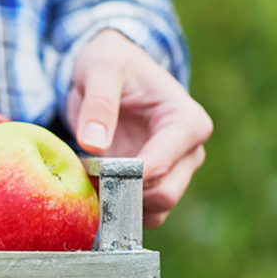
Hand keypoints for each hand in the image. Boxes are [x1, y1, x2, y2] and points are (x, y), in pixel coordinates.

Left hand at [67, 29, 212, 227]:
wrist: (111, 72)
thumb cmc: (112, 63)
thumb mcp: (101, 68)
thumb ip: (99, 103)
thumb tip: (94, 145)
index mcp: (187, 122)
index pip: (161, 165)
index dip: (125, 174)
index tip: (93, 167)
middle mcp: (190, 152)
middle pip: (164, 195)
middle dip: (122, 193)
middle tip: (86, 175)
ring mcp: (176, 172)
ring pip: (155, 212)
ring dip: (119, 205)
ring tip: (88, 180)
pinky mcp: (156, 185)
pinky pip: (141, 214)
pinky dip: (117, 210)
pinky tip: (94, 189)